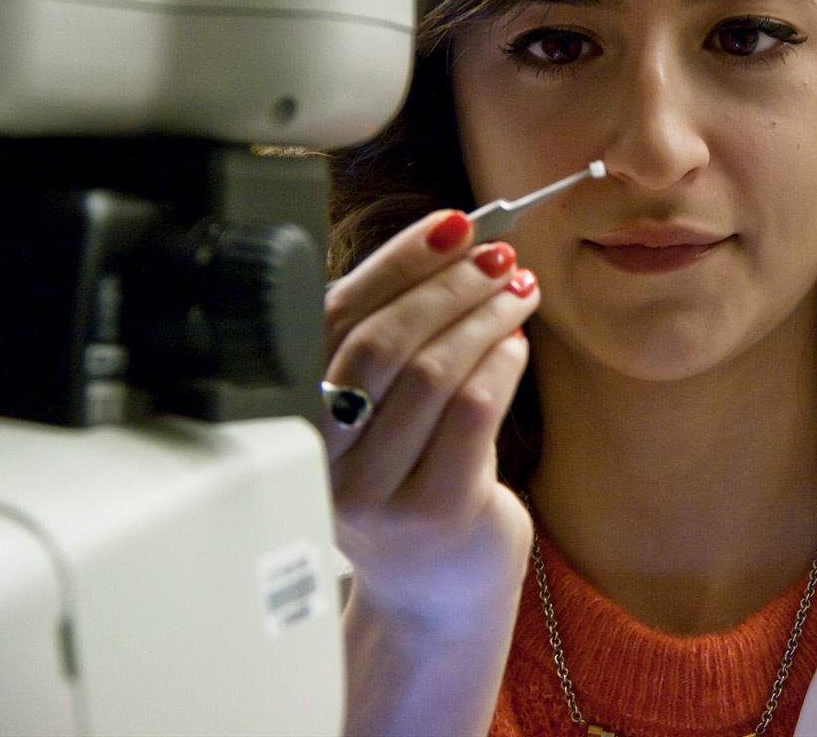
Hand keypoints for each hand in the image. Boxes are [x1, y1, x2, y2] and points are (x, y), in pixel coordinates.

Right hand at [324, 209, 537, 630]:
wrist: (436, 592)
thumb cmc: (411, 482)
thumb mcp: (382, 412)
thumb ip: (394, 339)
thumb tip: (453, 243)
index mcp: (298, 415)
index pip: (334, 317)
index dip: (397, 262)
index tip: (452, 225)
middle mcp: (325, 458)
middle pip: (382, 342)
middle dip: (448, 286)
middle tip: (498, 255)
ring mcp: (378, 492)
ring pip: (433, 372)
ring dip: (484, 316)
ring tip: (518, 290)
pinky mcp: (436, 512)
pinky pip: (473, 411)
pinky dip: (501, 362)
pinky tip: (516, 344)